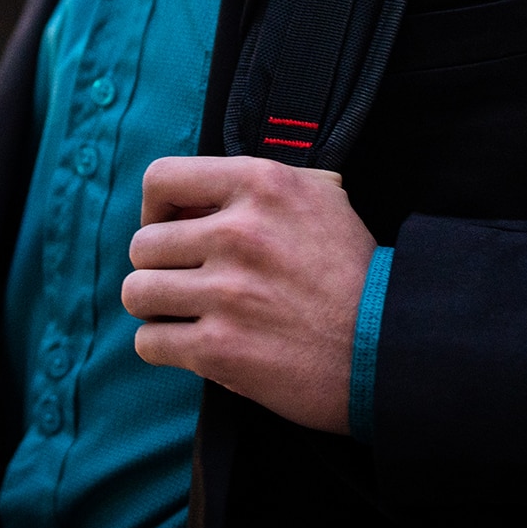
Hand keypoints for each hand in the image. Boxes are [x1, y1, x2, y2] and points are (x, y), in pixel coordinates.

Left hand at [122, 156, 374, 433]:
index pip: (161, 178)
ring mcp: (228, 292)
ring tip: (182, 312)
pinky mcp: (221, 350)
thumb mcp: (321, 194)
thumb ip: (261, 183)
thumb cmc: (353, 271)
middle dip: (159, 265)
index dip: (155, 206)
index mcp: (261, 183)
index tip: (169, 226)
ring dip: (155, 306)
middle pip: (143, 243)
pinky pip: (150, 341)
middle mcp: (239, 232)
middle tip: (185, 279)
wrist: (389, 347)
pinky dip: (162, 345)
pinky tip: (189, 343)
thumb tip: (204, 189)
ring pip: (137, 292)